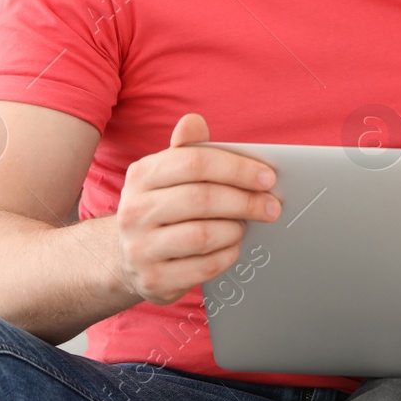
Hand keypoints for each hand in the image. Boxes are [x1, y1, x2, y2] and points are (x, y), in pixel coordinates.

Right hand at [115, 113, 280, 305]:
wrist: (128, 256)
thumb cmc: (164, 205)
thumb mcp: (169, 173)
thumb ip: (188, 148)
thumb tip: (194, 121)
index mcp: (142, 174)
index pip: (195, 162)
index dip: (237, 168)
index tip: (268, 177)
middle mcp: (134, 210)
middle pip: (202, 199)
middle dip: (246, 201)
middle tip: (271, 206)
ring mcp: (139, 247)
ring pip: (202, 235)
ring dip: (234, 230)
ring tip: (244, 226)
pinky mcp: (153, 279)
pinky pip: (204, 267)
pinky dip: (227, 255)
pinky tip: (232, 247)